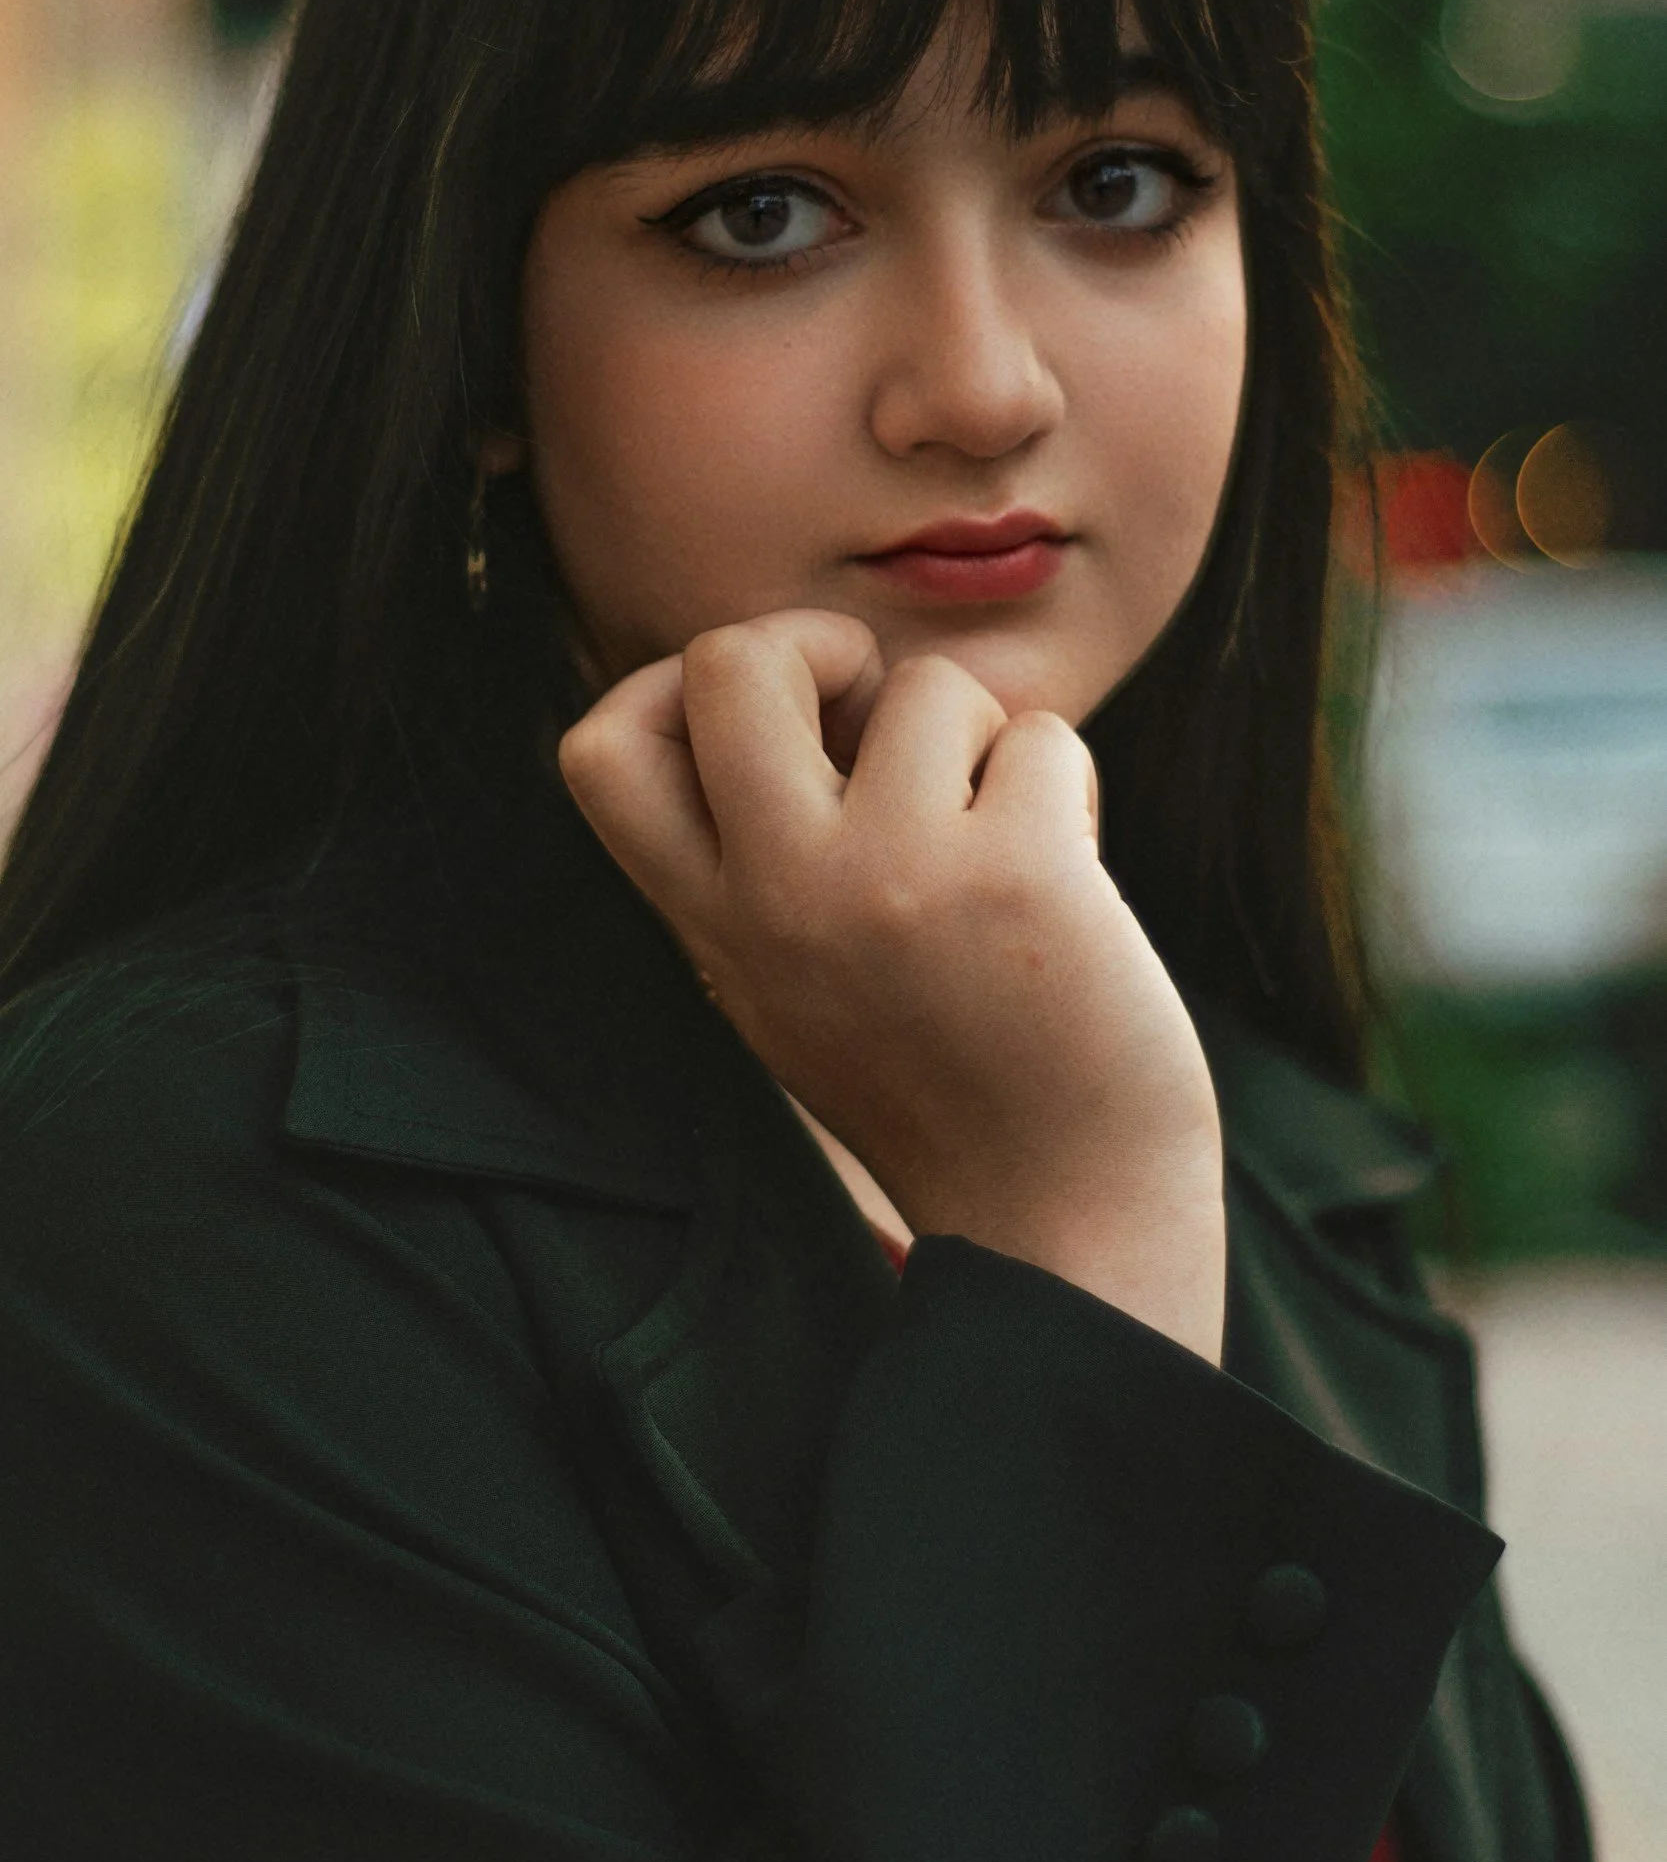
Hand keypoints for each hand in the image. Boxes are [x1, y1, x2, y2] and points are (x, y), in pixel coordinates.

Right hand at [556, 610, 1223, 1360]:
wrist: (1065, 1218)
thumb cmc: (947, 1078)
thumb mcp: (794, 979)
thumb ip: (767, 854)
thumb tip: (823, 674)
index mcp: (715, 926)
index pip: (597, 752)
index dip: (666, 686)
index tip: (767, 723)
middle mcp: (781, 898)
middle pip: (728, 660)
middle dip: (815, 642)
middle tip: (878, 716)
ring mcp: (894, 882)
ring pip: (927, 686)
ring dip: (984, 741)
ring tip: (1003, 844)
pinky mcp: (1016, 877)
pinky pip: (1041, 736)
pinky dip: (1067, 789)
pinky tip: (1071, 884)